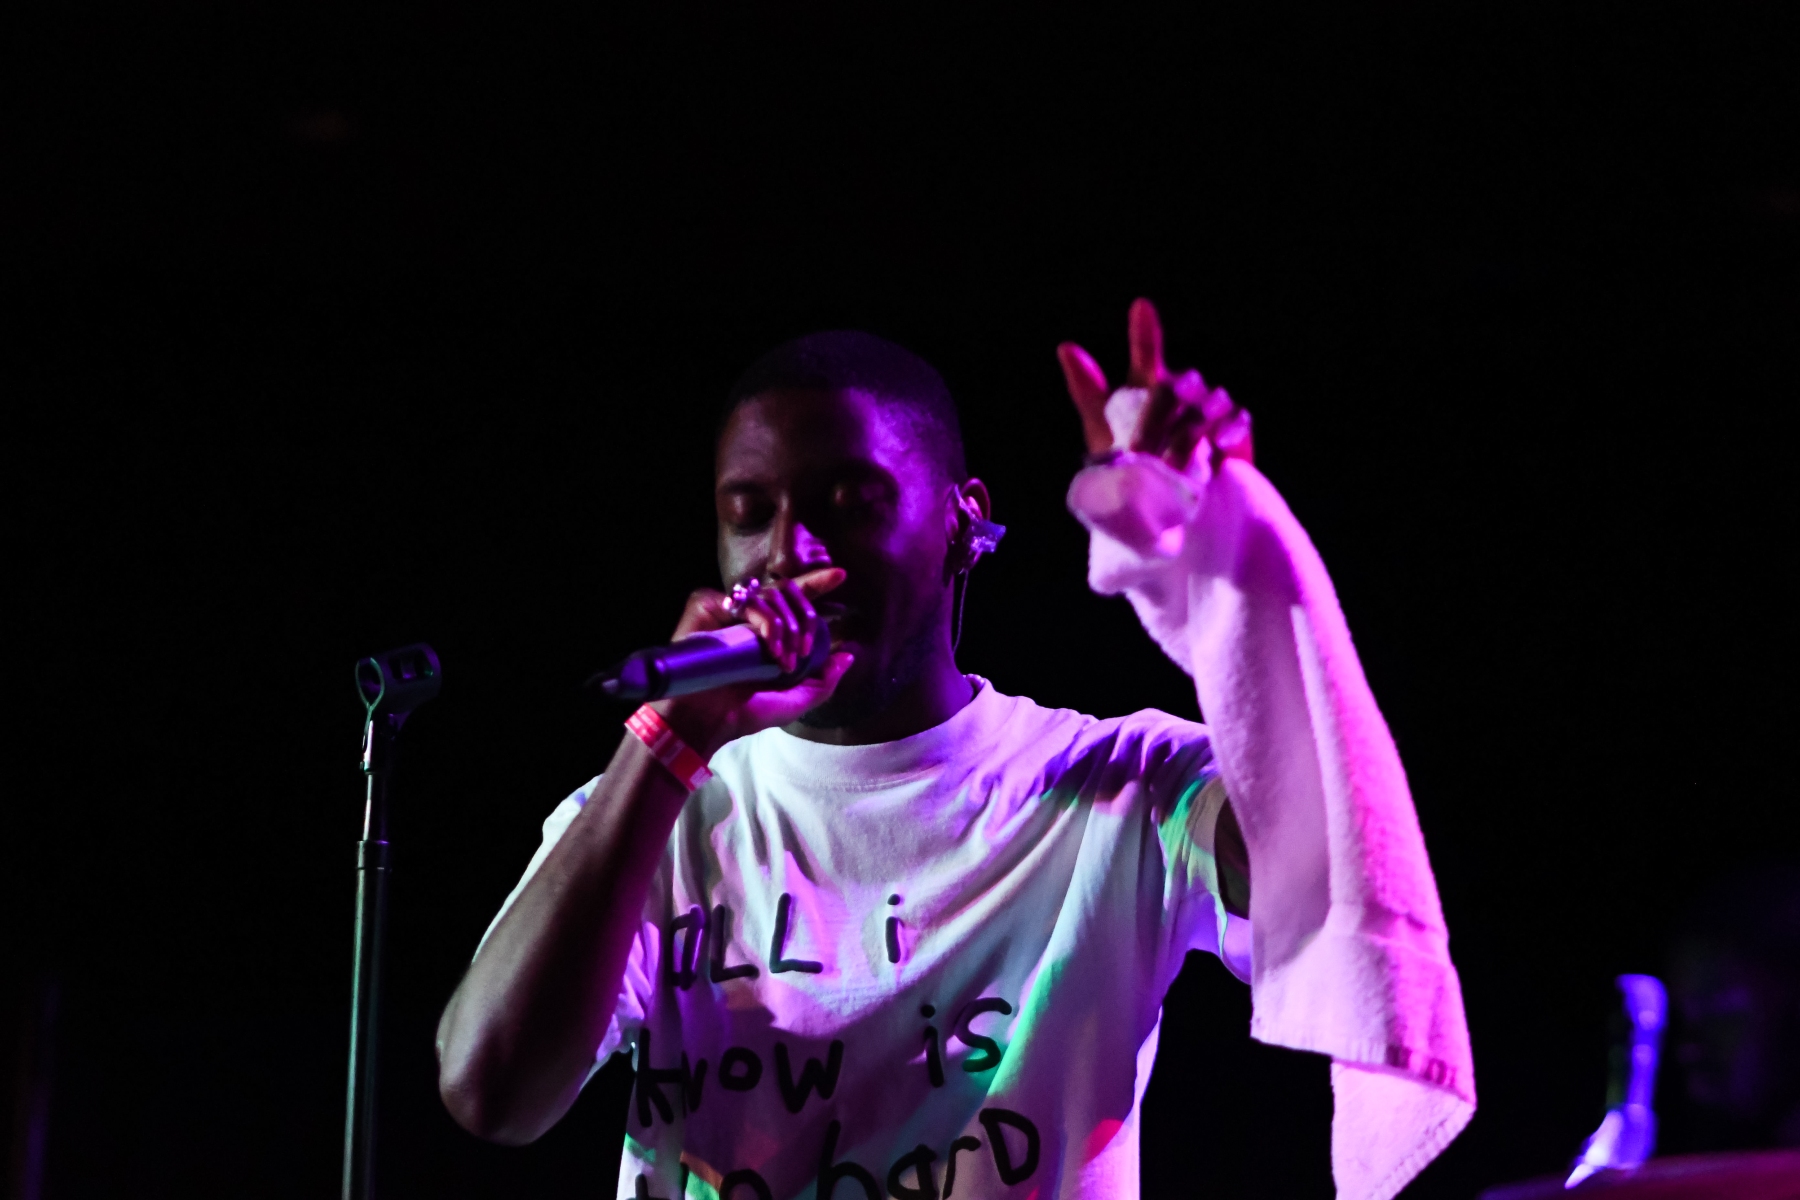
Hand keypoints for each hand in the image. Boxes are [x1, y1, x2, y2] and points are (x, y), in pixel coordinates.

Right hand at [654, 568, 854, 757]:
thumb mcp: (795, 701)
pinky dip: (763, 620)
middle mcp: (747, 618)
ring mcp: (727, 610)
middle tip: (803, 648)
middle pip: (785, 591)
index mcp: (767, 633)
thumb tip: (848, 655)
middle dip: (804, 618)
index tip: (840, 576)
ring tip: (782, 660)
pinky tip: (764, 645)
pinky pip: (744, 599)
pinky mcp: (707, 606)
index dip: (815, 584)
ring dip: (786, 626)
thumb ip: (824, 680)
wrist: (708, 720)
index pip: (793, 600)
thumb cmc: (745, 713)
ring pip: (769, 594)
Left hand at [1056, 298, 1252, 470]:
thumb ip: (1089, 391)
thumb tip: (1065, 346)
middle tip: (1139, 452)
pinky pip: (1237, 418)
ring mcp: (1209, 411)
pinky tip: (1218, 445)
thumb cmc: (1132, 471)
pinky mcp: (1234, 432)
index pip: (1146, 355)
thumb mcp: (1103, 433)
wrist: (1167, 515)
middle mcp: (1180, 393)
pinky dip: (1229, 429)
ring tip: (1173, 466)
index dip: (1144, 334)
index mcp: (1146, 389)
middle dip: (1156, 418)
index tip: (1140, 308)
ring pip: (1207, 401)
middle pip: (1175, 386)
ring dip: (1188, 432)